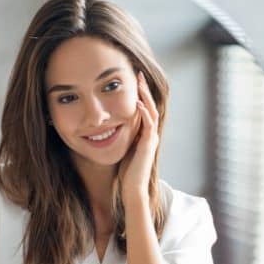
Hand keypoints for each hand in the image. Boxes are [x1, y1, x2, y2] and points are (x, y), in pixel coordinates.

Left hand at [121, 71, 158, 203]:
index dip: (141, 95)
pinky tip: (137, 102)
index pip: (145, 109)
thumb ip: (123, 139)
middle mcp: (151, 134)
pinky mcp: (148, 144)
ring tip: (139, 82)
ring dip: (145, 96)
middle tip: (138, 74)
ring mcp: (151, 139)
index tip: (134, 81)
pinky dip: (143, 112)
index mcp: (145, 135)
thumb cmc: (126, 173)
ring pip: (151, 111)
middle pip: (150, 106)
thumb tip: (112, 129)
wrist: (133, 189)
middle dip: (144, 90)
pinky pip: (148, 124)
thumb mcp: (124, 150)